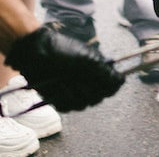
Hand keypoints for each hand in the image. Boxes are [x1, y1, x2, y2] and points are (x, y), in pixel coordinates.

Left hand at [4, 26, 121, 112]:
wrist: (35, 53)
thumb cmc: (63, 51)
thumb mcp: (88, 59)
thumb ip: (107, 73)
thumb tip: (122, 80)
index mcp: (96, 69)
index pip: (111, 86)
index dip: (108, 87)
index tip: (101, 82)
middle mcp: (86, 81)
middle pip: (98, 97)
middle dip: (89, 89)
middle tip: (78, 77)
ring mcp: (73, 91)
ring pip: (83, 104)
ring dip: (74, 92)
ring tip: (64, 79)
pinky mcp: (59, 99)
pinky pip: (67, 107)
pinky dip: (62, 97)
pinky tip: (56, 86)